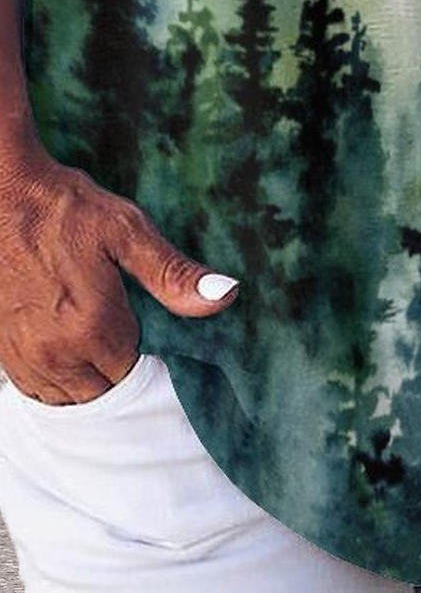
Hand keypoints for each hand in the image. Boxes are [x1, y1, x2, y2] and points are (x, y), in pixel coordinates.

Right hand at [0, 114, 239, 404]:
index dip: (145, 352)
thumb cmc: (64, 208)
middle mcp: (56, 352)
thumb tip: (226, 294)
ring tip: (96, 336)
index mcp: (94, 327)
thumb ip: (173, 273)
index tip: (144, 322)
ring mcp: (24, 355)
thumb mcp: (128, 231)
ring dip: (86, 379)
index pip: (134, 373)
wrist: (0, 194)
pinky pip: (36, 389)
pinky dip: (55, 379)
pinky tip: (65, 346)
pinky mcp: (0, 350)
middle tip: (123, 326)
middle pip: (102, 392)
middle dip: (118, 368)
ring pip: (66, 398)